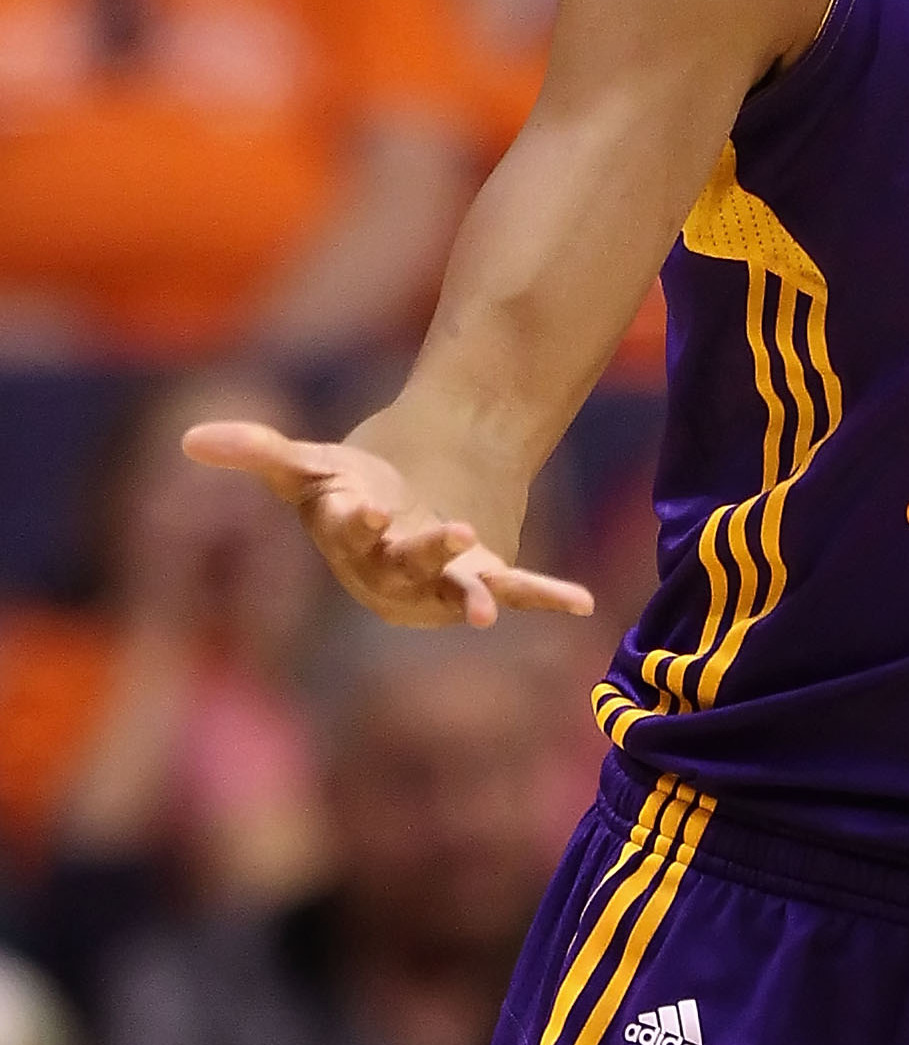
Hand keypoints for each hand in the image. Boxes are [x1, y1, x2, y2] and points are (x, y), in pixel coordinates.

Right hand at [181, 421, 592, 629]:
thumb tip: (189, 438)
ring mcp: (441, 582)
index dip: (353, 518)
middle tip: (450, 532)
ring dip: (473, 593)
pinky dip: (547, 597)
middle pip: (406, 565)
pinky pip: (519, 591)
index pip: (348, 530)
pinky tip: (582, 601)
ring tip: (487, 606)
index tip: (360, 503)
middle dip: (424, 550)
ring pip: (457, 589)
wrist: (413, 489)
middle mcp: (393, 573)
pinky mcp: (486, 579)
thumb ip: (258, 451)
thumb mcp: (310, 463)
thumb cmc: (354, 485)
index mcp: (351, 540)